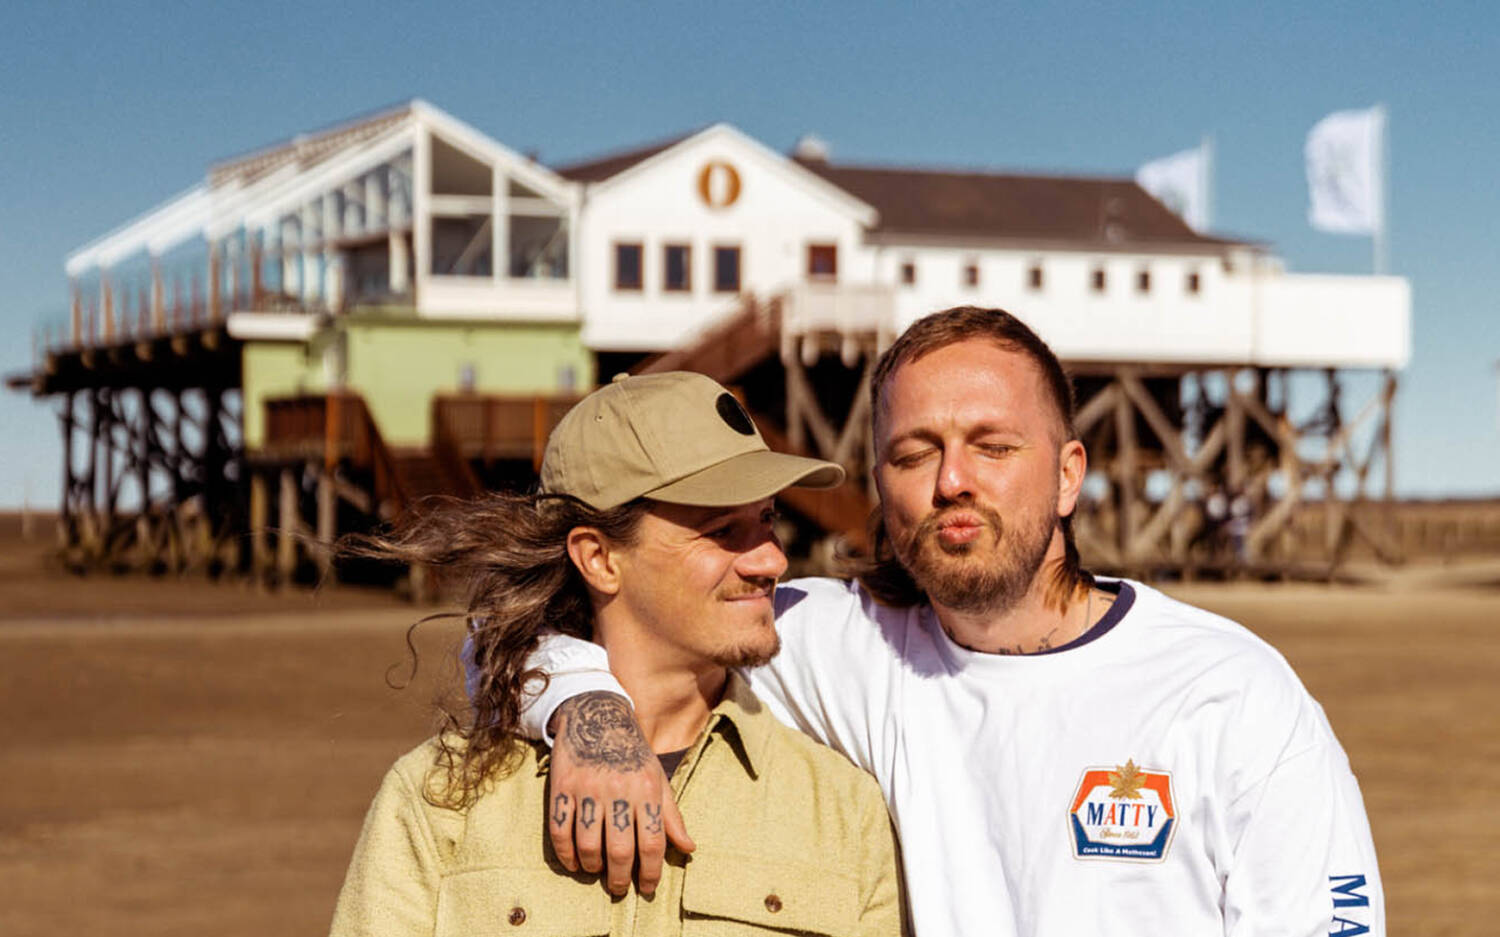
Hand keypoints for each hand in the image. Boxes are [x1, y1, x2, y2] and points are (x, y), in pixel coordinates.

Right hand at [546, 691, 694, 895]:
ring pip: (588, 845)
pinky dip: (566, 854)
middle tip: (618, 888)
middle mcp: (618, 790)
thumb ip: (671, 816)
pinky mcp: (562, 788)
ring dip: (593, 867)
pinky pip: (560, 831)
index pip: (652, 842)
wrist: (596, 717)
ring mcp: (588, 789)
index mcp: (647, 790)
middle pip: (619, 850)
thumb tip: (689, 849)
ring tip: (597, 871)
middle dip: (619, 878)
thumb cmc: (633, 755)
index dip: (650, 872)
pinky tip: (574, 863)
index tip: (647, 888)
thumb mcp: (658, 779)